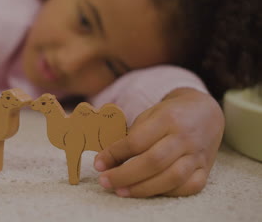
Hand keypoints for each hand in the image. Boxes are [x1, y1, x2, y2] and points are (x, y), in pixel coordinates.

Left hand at [94, 88, 223, 196]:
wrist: (205, 112)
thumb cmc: (170, 114)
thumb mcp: (150, 114)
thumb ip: (133, 135)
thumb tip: (109, 160)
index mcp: (167, 119)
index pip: (137, 141)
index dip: (114, 154)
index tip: (98, 163)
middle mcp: (184, 137)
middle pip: (153, 162)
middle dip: (125, 175)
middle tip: (105, 182)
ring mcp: (197, 154)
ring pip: (171, 178)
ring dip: (142, 189)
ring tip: (121, 191)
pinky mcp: (206, 169)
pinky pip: (189, 187)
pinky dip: (167, 193)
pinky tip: (148, 191)